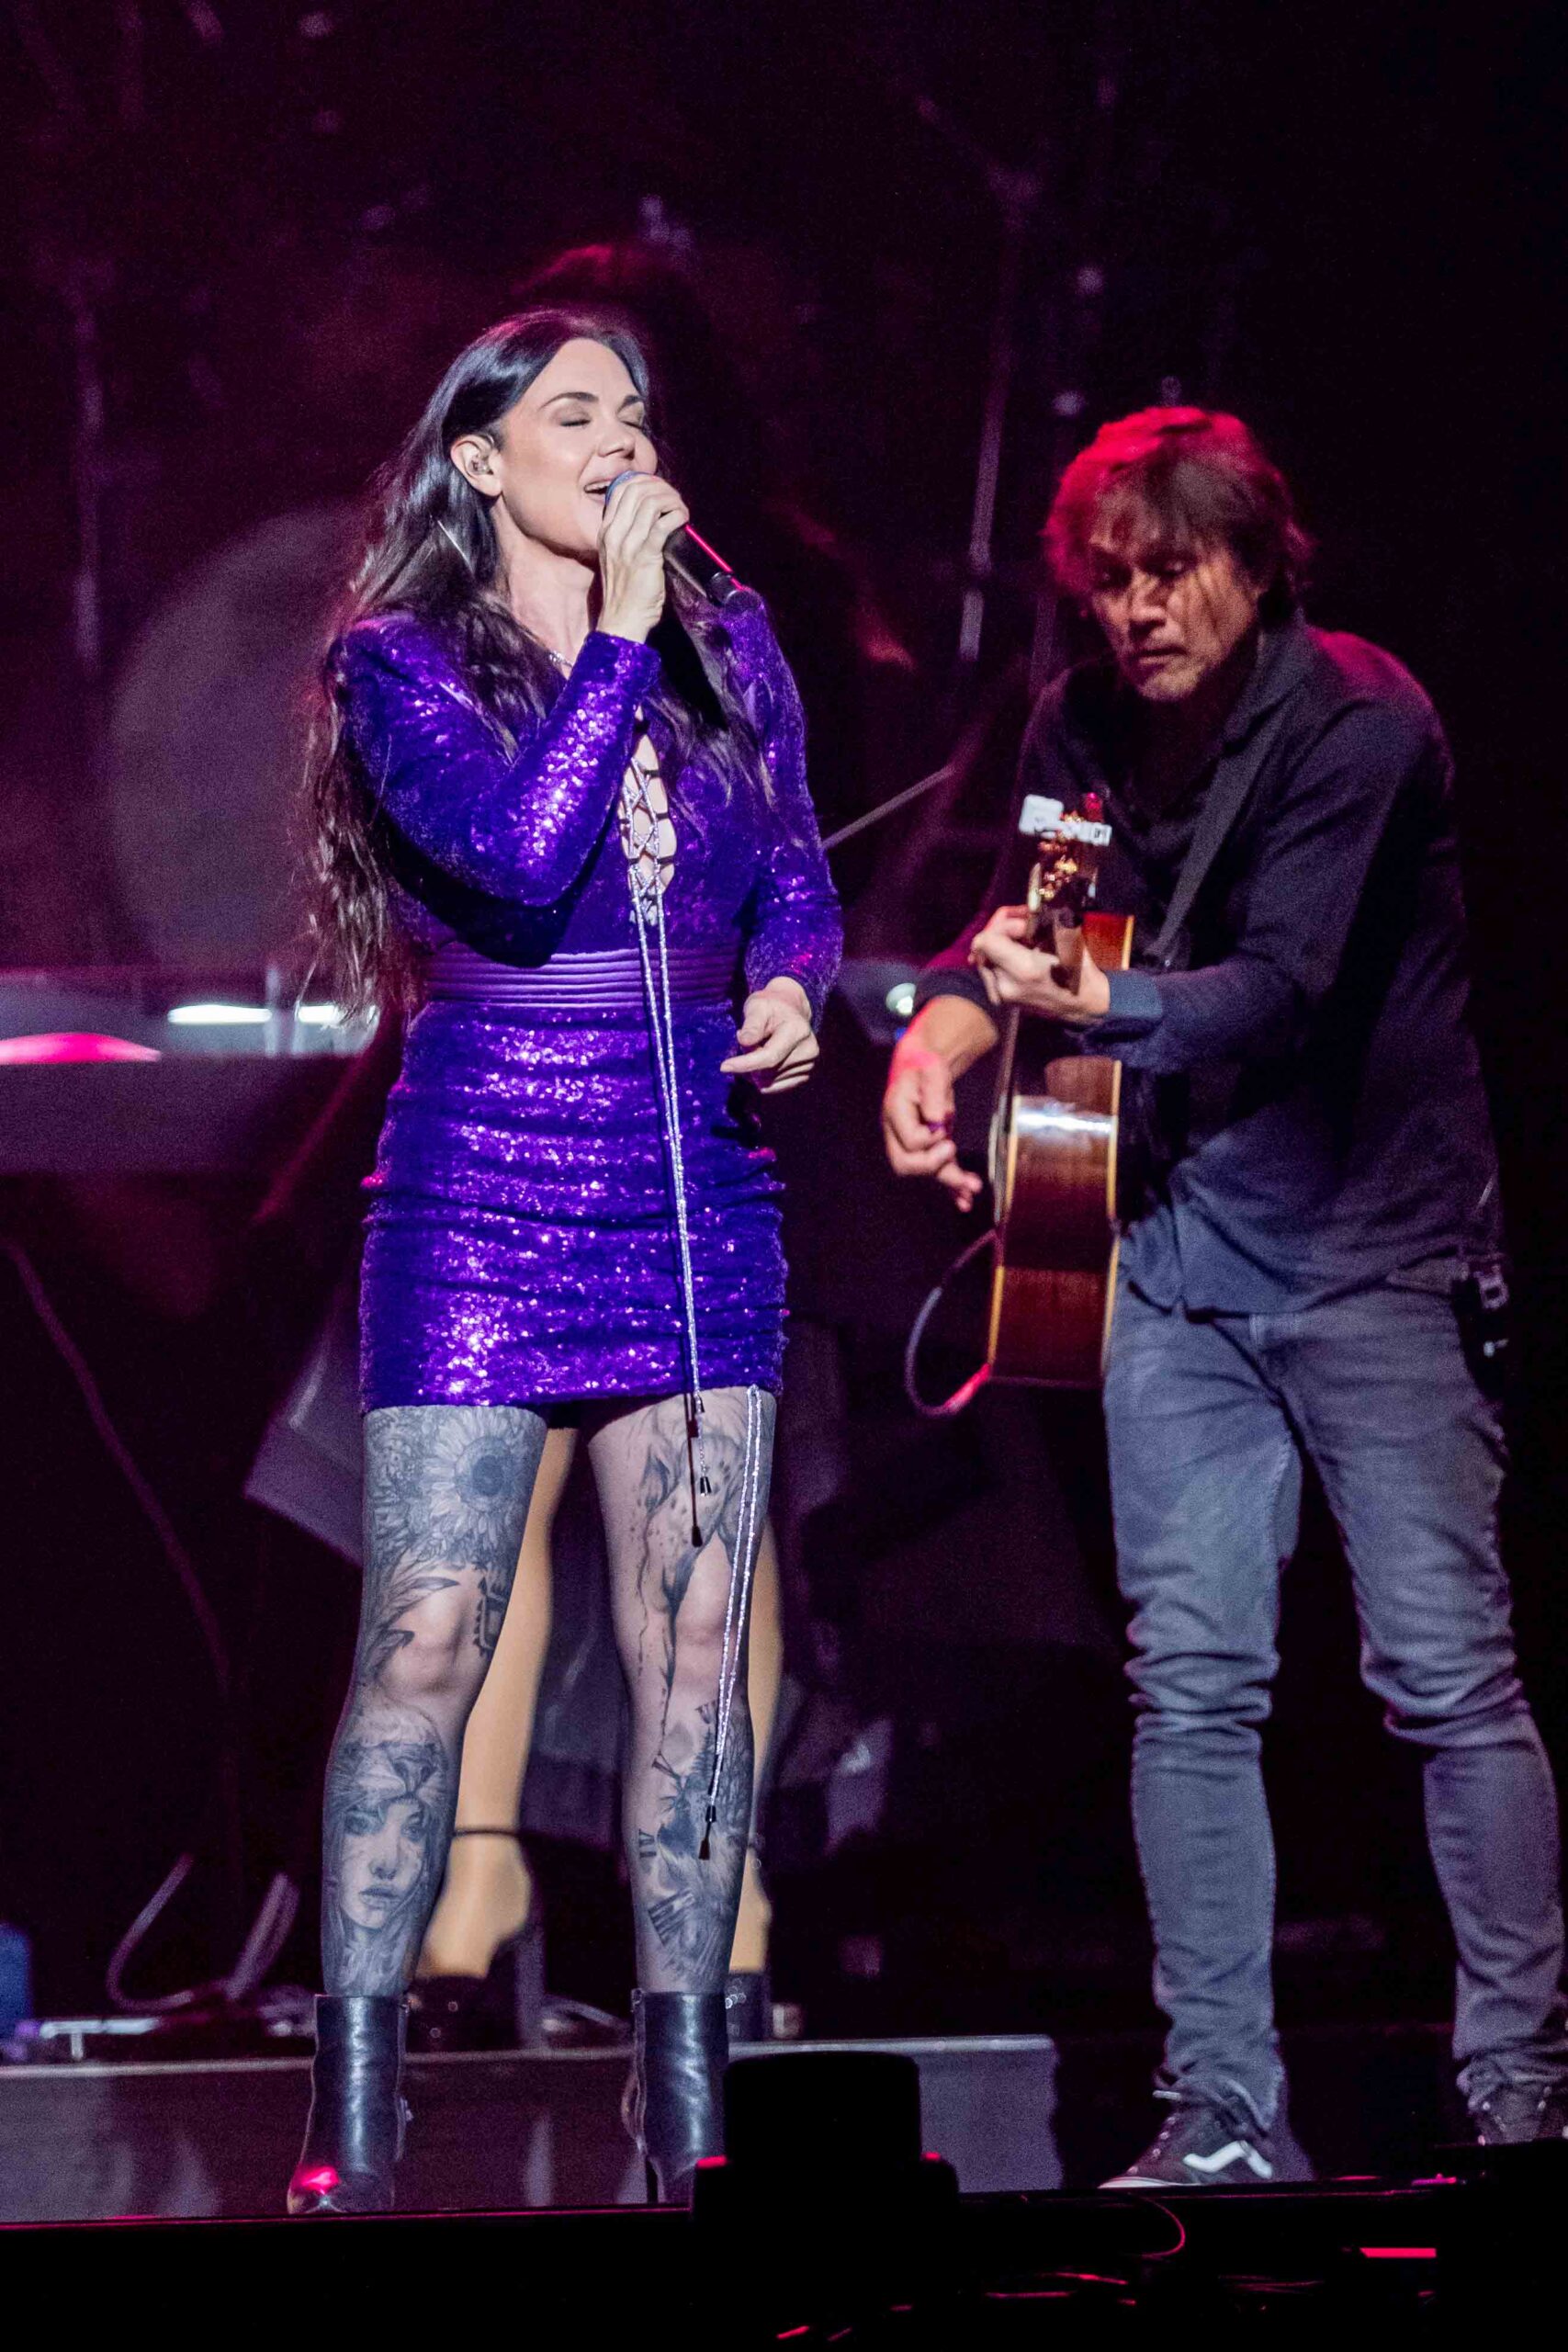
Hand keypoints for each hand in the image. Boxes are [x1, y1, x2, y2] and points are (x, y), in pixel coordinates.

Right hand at [596, 471, 689, 643]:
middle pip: (638, 491)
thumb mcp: (616, 556)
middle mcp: (614, 534)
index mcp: (606, 531)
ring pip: (651, 503)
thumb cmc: (625, 591)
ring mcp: (628, 545)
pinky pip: (663, 525)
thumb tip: (650, 515)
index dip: (646, 482)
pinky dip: (677, 515)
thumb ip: (626, 534)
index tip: (661, 490)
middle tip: (675, 499)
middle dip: (662, 489)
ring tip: (681, 510)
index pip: (622, 489)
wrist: (622, 619)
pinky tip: (683, 519)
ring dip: (672, 501)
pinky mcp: (646, 556)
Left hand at [721, 977, 818, 1093]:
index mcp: (798, 1030)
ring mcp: (808, 1065)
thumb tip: (744, 1041)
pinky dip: (763, 1077)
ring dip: (755, 1070)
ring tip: (759, 1047)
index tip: (724, 1067)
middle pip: (766, 1071)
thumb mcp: (757, 1006)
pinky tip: (764, 1060)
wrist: (789, 1010)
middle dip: (749, 1061)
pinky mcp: (804, 1075)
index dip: (745, 1064)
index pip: (769, 1056)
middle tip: (748, 1040)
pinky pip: (773, 1087)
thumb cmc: (770, 1006)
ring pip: (768, 1082)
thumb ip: (751, 1024)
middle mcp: (808, 1050)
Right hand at [881, 1041, 983, 1211]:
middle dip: (933, 1166)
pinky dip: (951, 1186)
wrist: (922, 1069)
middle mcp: (897, 1133)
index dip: (930, 1138)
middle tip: (953, 1151)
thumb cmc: (925, 1067)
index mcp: (895, 1112)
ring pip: (925, 1172)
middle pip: (906, 1164)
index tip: (944, 1124)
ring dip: (949, 1181)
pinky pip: (937, 1171)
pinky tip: (964, 1200)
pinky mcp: (926, 1149)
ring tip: (973, 1189)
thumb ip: (934, 1093)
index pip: (911, 1140)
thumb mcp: (932, 1070)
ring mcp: (910, 1144)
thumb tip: (938, 1120)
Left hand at [969, 905, 1109, 1021]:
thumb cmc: (1079, 969)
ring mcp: (1002, 996)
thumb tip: (1016, 915)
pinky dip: (1000, 958)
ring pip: (984, 958)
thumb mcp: (1063, 938)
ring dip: (1000, 945)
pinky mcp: (1001, 1000)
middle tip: (1022, 927)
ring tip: (1022, 941)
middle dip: (1001, 932)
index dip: (1003, 926)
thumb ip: (1035, 925)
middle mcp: (1007, 986)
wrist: (1083, 1004)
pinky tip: (1018, 955)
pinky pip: (990, 970)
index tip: (1024, 926)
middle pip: (982, 948)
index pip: (986, 941)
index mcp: (1024, 970)